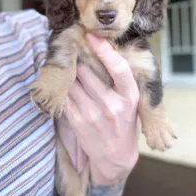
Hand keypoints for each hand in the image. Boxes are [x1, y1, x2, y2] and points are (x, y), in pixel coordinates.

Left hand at [58, 33, 139, 184]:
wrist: (116, 159)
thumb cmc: (125, 126)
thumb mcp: (131, 104)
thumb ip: (120, 83)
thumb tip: (103, 53)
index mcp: (130, 98)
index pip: (119, 69)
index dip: (105, 50)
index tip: (92, 36)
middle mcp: (112, 105)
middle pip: (87, 70)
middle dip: (81, 60)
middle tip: (77, 53)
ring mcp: (93, 114)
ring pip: (73, 81)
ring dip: (70, 73)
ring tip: (72, 69)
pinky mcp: (77, 122)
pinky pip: (65, 96)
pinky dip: (64, 87)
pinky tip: (67, 85)